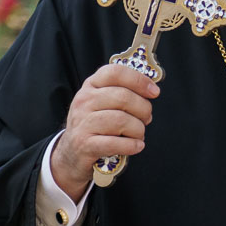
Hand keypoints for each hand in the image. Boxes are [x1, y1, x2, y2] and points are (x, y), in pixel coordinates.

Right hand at [52, 65, 158, 200]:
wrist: (71, 152)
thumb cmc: (94, 125)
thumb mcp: (102, 102)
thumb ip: (122, 92)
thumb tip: (151, 91)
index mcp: (91, 86)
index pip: (115, 72)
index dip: (139, 80)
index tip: (154, 92)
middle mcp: (84, 101)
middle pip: (123, 97)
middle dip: (143, 109)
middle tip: (146, 119)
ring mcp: (82, 123)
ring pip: (122, 121)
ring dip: (138, 130)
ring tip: (139, 135)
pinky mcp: (84, 145)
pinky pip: (115, 143)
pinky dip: (132, 145)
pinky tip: (136, 146)